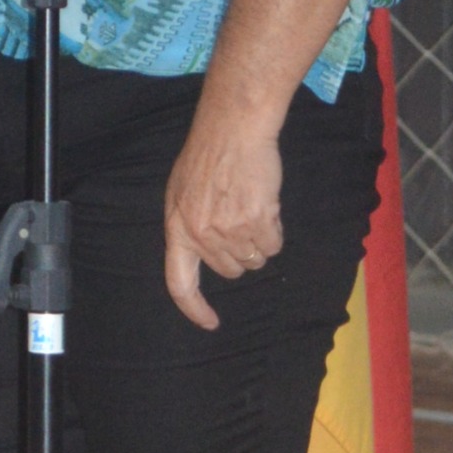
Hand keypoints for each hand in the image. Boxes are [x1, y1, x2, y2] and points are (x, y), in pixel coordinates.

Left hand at [164, 113, 283, 331]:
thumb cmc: (207, 155)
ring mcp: (230, 230)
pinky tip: (265, 206)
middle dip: (239, 254)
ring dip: (258, 241)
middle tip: (239, 220)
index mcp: (177, 229)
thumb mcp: (180, 192)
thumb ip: (188, 226)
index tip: (210, 322)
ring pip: (255, 260)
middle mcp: (201, 235)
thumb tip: (202, 254)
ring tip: (251, 207)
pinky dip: (274, 232)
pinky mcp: (257, 220)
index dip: (194, 309)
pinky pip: (273, 246)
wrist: (233, 129)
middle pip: (230, 271)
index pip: (180, 284)